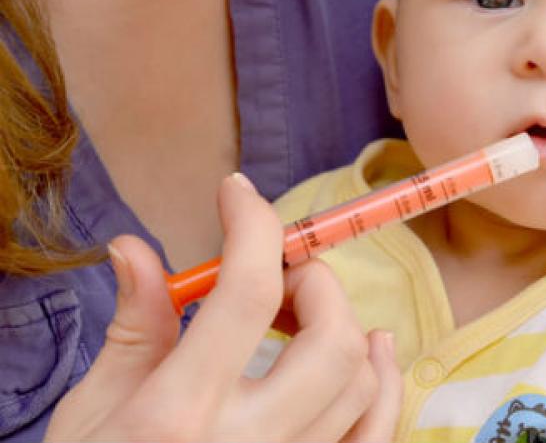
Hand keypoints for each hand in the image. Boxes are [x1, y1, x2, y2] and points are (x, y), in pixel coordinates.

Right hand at [45, 173, 400, 441]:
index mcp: (178, 412)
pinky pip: (378, 433)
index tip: (238, 194)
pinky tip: (372, 351)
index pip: (247, 293)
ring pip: (361, 380)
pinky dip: (385, 383)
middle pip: (330, 338)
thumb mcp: (90, 412)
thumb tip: (136, 249)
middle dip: (311, 282)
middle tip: (276, 278)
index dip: (253, 226)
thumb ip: (133, 327)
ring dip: (346, 326)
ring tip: (308, 309)